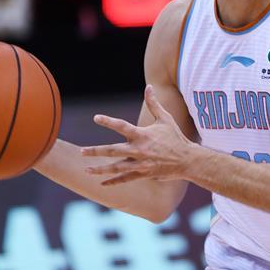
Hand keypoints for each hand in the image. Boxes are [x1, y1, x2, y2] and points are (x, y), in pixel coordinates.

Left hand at [81, 85, 195, 184]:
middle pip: (113, 150)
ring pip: (116, 167)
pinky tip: (102, 183)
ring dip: (100, 169)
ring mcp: (140, 164)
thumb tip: (149, 86)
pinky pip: (125, 179)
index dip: (108, 121)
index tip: (96, 118)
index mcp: (142, 135)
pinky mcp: (143, 174)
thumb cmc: (175, 137)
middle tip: (82, 151)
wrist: (187, 160)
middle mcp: (139, 150)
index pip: (122, 126)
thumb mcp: (165, 119)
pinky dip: (114, 181)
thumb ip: (153, 104)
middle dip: (96, 151)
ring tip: (86, 170)